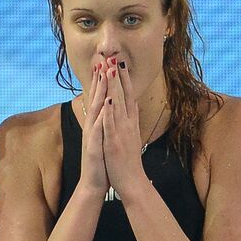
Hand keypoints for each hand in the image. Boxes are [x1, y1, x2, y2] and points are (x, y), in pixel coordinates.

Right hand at [77, 60, 109, 194]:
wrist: (94, 183)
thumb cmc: (101, 162)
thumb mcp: (104, 139)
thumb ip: (104, 125)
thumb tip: (107, 111)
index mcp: (97, 125)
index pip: (99, 99)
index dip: (102, 82)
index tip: (106, 64)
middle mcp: (92, 127)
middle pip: (96, 99)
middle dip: (100, 80)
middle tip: (102, 60)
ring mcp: (92, 136)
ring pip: (95, 110)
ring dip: (99, 92)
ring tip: (103, 76)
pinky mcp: (94, 147)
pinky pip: (98, 129)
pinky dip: (101, 117)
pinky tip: (104, 106)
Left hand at [100, 57, 147, 196]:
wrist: (132, 182)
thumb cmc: (127, 161)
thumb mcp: (129, 137)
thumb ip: (129, 121)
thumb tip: (131, 106)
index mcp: (130, 123)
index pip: (127, 96)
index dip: (123, 80)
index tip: (119, 63)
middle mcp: (128, 124)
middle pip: (124, 96)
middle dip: (119, 76)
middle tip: (115, 58)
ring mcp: (122, 132)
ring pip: (118, 105)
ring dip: (115, 88)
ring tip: (111, 71)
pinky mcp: (115, 143)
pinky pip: (112, 125)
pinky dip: (110, 113)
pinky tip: (108, 101)